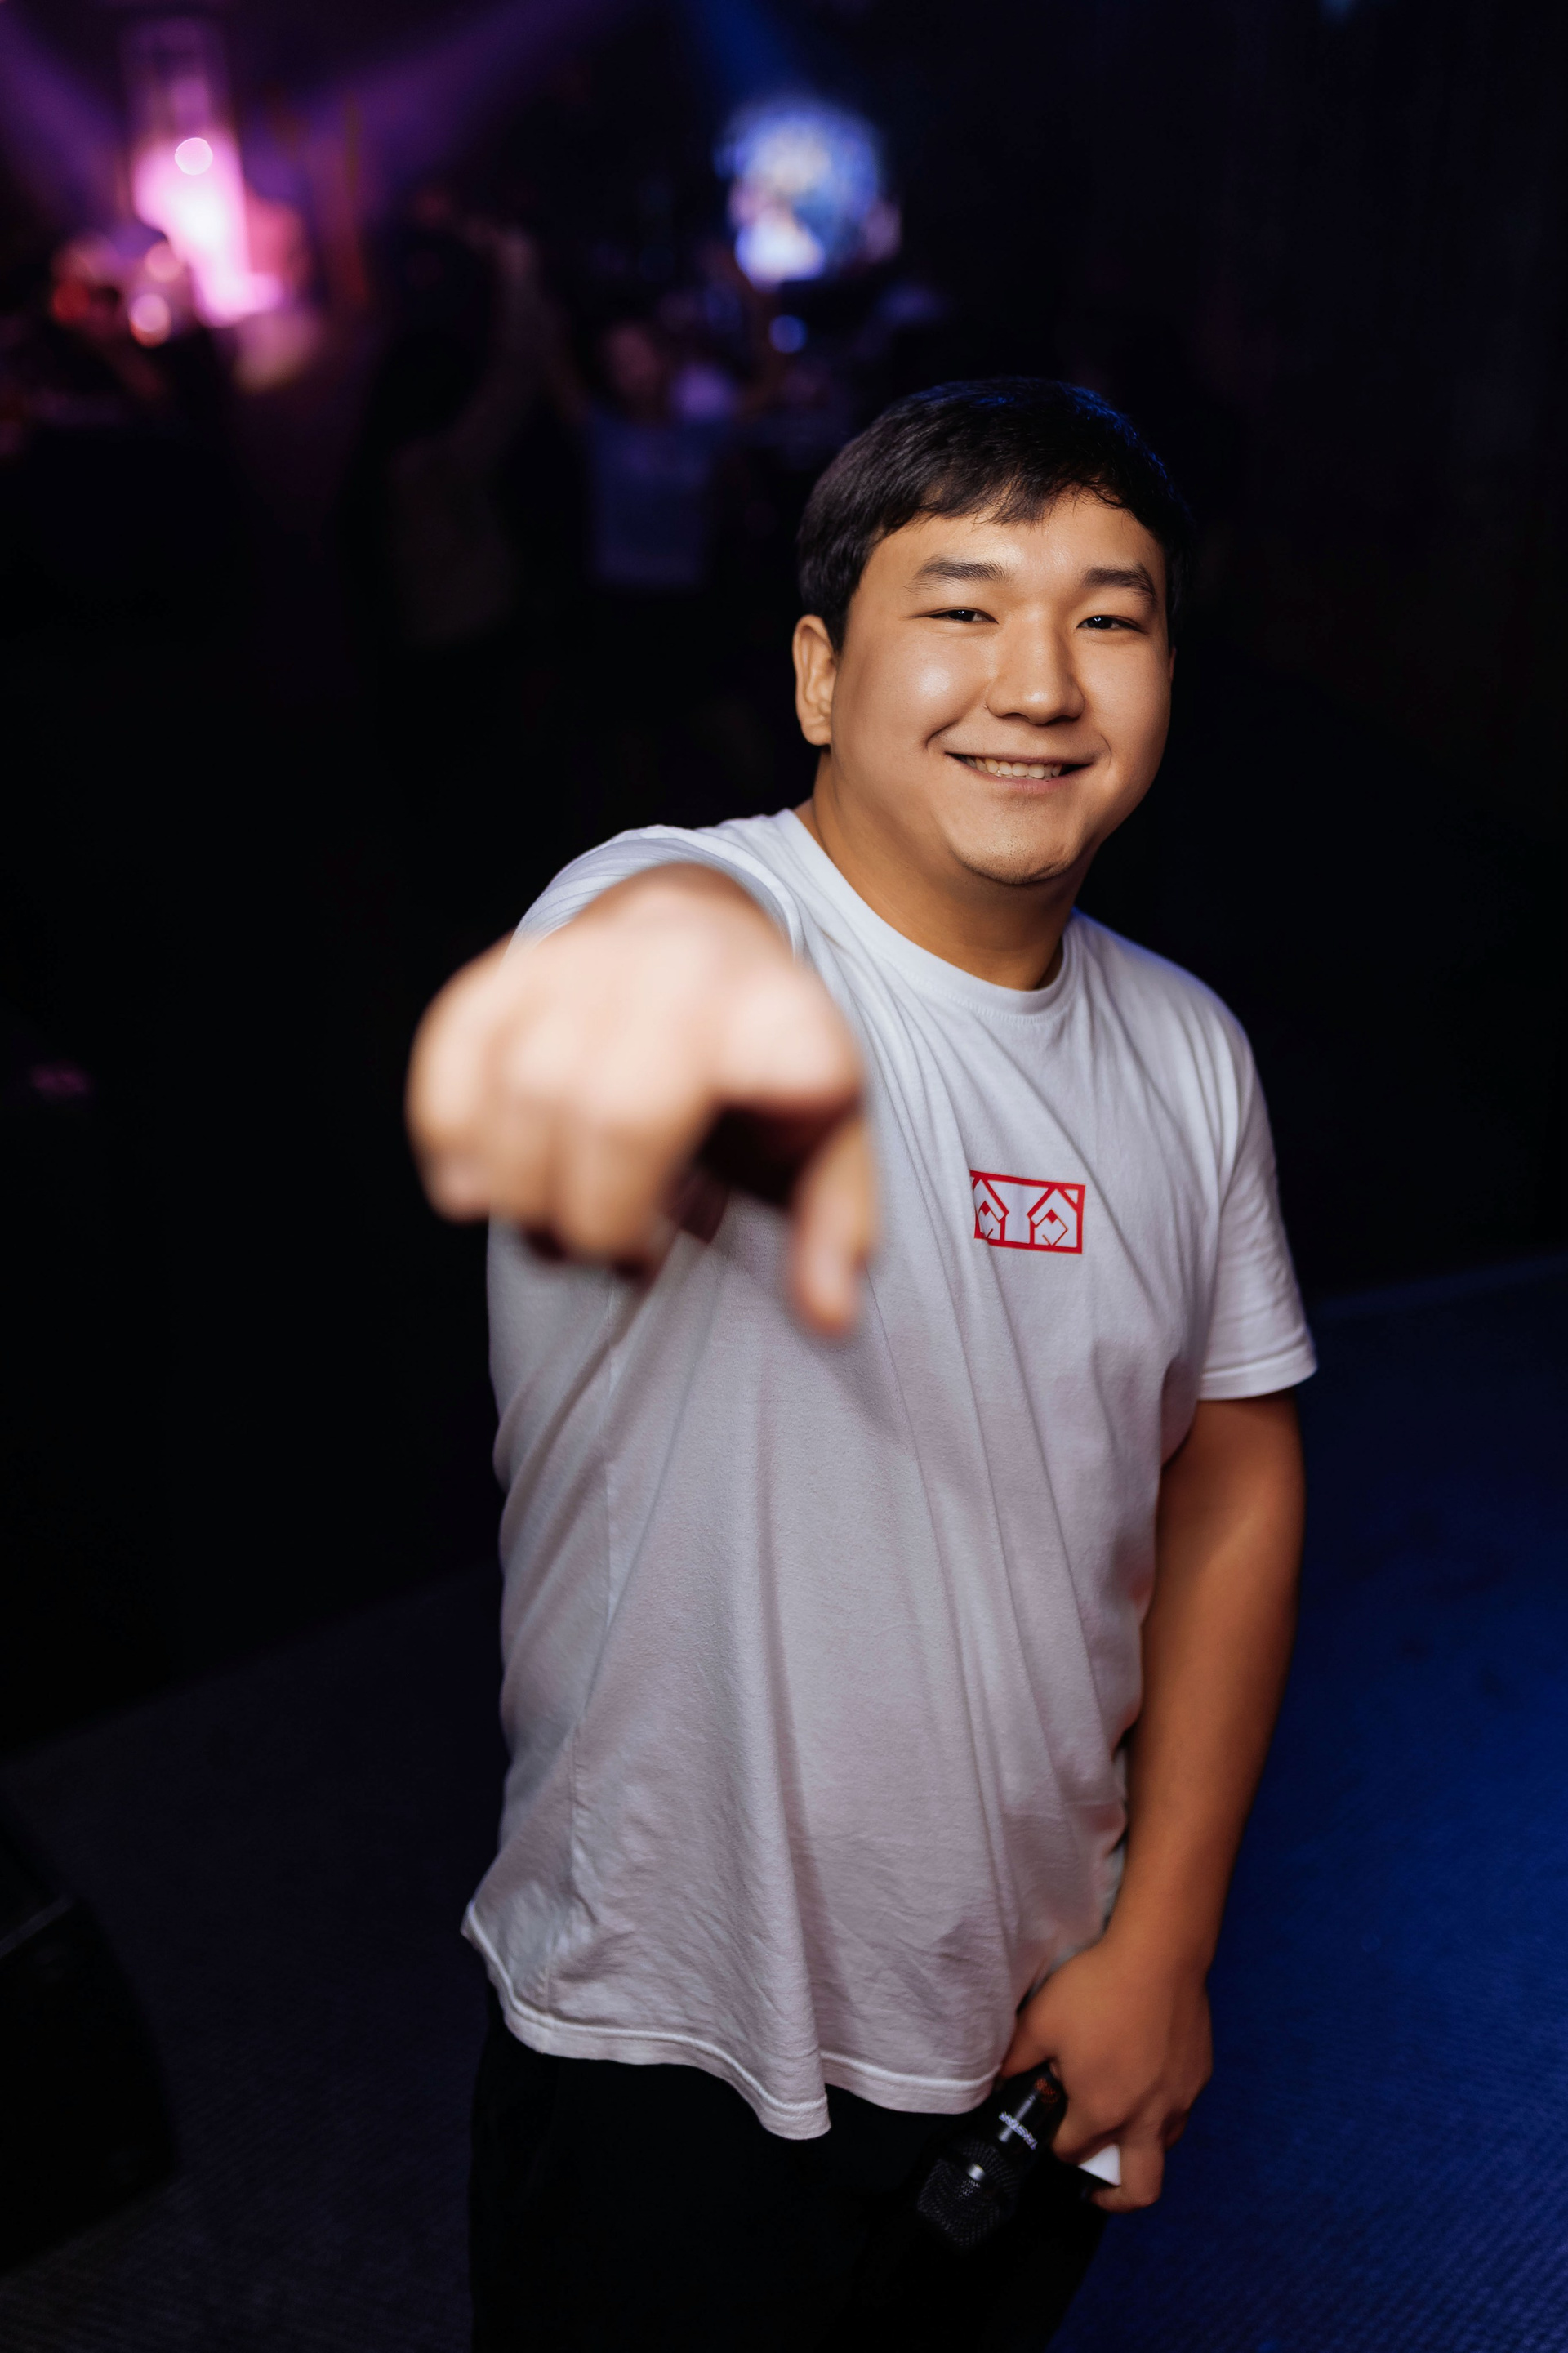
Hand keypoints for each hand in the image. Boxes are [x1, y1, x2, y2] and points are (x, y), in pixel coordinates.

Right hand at [406, 865, 873, 1331]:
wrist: (704, 938)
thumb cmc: (764, 1069)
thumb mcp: (830, 1139)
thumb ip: (834, 1228)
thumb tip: (829, 1317)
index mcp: (773, 1019)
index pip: (724, 1104)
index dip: (649, 1205)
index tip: (657, 1251)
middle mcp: (679, 973)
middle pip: (607, 1113)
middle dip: (589, 1218)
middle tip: (605, 1254)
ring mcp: (587, 958)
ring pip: (520, 1085)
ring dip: (518, 1192)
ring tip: (551, 1229)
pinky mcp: (508, 965)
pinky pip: (452, 1052)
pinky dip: (449, 1136)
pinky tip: (475, 1189)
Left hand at [998, 1930, 1212, 2211]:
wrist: (1160, 1955)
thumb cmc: (1098, 1987)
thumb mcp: (1040, 2021)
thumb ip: (1015, 2060)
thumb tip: (999, 2083)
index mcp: (1103, 2111)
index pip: (1073, 2152)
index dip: (1055, 2142)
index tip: (1049, 2125)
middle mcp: (1147, 2118)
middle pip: (1139, 2190)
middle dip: (1114, 2199)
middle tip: (1097, 2187)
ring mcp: (1179, 2099)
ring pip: (1163, 2150)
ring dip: (1139, 2149)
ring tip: (1118, 2125)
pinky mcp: (1199, 2076)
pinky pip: (1180, 2110)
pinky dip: (1161, 2111)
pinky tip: (1144, 2081)